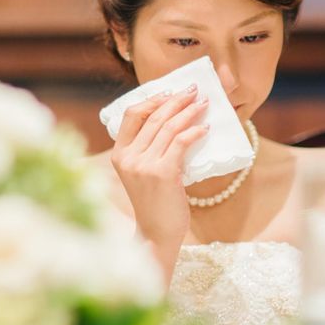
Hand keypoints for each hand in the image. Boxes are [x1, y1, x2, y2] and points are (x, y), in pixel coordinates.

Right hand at [111, 87, 208, 279]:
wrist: (157, 233)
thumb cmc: (154, 202)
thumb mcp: (142, 172)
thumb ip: (148, 148)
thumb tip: (173, 118)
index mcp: (119, 154)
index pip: (131, 115)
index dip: (152, 99)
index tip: (170, 92)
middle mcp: (128, 157)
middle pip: (153, 117)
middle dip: (176, 100)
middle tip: (194, 90)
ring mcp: (144, 165)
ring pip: (169, 127)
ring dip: (189, 111)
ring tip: (204, 104)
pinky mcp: (162, 173)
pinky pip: (181, 143)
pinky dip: (194, 131)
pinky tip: (205, 128)